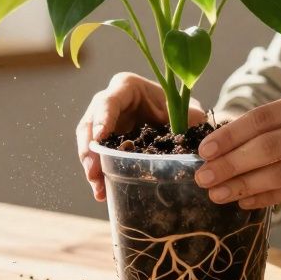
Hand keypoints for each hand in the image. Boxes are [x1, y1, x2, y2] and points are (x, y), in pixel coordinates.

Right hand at [76, 72, 206, 200]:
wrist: (181, 121)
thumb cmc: (184, 111)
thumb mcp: (190, 113)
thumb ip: (191, 122)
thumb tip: (192, 144)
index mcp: (127, 87)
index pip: (109, 101)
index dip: (102, 118)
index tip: (100, 137)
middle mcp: (110, 103)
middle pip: (90, 123)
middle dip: (90, 149)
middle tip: (93, 171)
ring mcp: (105, 123)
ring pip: (88, 142)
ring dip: (91, 166)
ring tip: (98, 189)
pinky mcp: (106, 142)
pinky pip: (96, 156)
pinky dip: (98, 174)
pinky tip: (102, 192)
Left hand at [192, 87, 280, 208]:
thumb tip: (238, 135)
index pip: (263, 117)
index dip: (231, 134)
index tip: (205, 148)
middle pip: (267, 146)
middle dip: (230, 163)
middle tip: (202, 176)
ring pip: (280, 173)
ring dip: (244, 185)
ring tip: (218, 194)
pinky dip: (269, 197)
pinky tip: (247, 201)